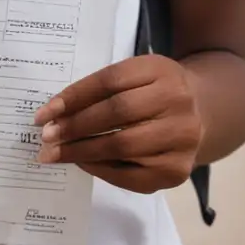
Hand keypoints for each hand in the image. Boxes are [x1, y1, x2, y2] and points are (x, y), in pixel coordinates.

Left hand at [34, 55, 202, 194]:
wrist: (200, 114)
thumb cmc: (153, 92)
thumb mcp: (134, 76)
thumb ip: (99, 89)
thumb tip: (53, 116)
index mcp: (160, 70)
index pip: (109, 81)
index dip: (73, 97)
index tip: (44, 113)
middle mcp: (177, 102)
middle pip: (115, 113)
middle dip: (74, 126)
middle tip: (46, 137)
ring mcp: (181, 139)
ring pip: (121, 146)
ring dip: (81, 151)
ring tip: (55, 154)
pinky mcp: (177, 171)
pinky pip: (130, 175)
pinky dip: (100, 170)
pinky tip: (82, 163)